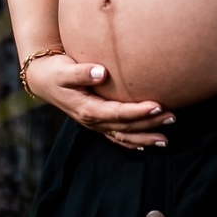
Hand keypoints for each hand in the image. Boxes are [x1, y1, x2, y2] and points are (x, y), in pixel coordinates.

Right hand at [26, 53, 173, 149]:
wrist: (44, 80)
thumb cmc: (56, 72)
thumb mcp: (64, 71)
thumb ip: (81, 73)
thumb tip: (100, 72)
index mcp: (87, 110)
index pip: (118, 113)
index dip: (138, 111)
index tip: (157, 105)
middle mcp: (93, 121)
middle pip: (126, 127)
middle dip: (149, 123)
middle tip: (172, 117)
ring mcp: (96, 125)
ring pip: (124, 136)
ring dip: (145, 137)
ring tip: (166, 139)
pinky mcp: (98, 123)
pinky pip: (117, 138)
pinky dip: (132, 143)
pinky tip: (147, 145)